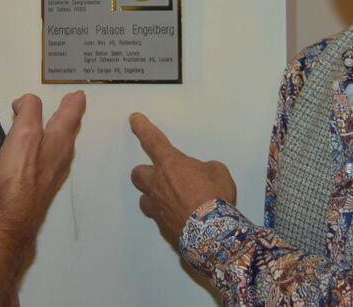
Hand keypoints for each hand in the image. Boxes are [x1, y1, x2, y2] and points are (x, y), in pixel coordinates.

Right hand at [0, 91, 85, 222]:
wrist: (18, 211)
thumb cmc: (22, 170)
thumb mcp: (24, 131)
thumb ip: (29, 110)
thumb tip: (26, 101)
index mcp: (60, 137)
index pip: (71, 112)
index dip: (73, 100)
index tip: (78, 94)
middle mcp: (63, 153)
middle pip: (69, 127)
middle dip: (69, 113)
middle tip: (71, 103)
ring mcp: (55, 169)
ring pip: (62, 141)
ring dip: (60, 128)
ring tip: (55, 121)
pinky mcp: (45, 181)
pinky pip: (52, 154)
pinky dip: (49, 143)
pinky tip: (40, 148)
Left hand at [129, 112, 235, 244]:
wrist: (212, 234)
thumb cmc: (215, 197)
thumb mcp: (218, 172)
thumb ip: (206, 169)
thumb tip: (202, 176)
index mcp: (170, 164)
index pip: (152, 140)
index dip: (142, 128)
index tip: (134, 119)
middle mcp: (157, 184)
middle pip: (138, 173)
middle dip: (146, 172)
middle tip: (160, 176)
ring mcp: (156, 207)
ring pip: (143, 198)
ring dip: (152, 196)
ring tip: (169, 199)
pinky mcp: (161, 226)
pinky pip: (157, 216)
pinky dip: (166, 215)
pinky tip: (180, 218)